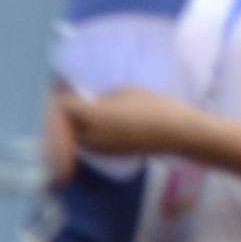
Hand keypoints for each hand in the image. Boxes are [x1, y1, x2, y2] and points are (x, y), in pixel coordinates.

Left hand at [63, 86, 196, 165]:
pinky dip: (88, 133)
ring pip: (76, 135)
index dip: (64, 95)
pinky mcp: (108, 154)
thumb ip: (103, 96)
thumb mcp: (126, 91)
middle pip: (65, 124)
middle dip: (68, 112)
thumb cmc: (154, 107)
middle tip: (75, 99)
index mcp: (92, 117)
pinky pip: (89, 142)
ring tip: (85, 111)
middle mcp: (89, 135)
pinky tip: (99, 123)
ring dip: (76, 124)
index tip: (68, 87)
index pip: (64, 106)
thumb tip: (92, 100)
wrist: (176, 133)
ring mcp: (98, 148)